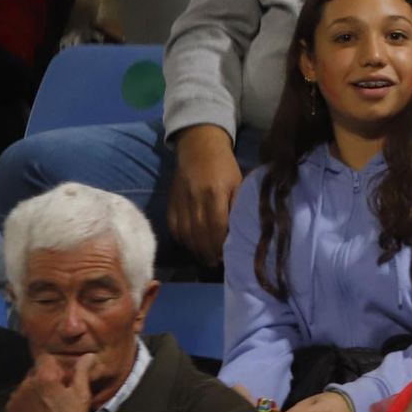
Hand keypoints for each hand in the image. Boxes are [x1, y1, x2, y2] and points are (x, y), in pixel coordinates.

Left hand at [5, 352, 93, 411]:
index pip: (45, 358)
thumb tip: (89, 355)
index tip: (62, 376)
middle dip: (45, 376)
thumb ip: (82, 371)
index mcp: (45, 377)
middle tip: (57, 390)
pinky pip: (18, 397)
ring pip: (26, 384)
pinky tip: (36, 410)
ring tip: (46, 402)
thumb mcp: (82, 394)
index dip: (55, 365)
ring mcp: (15, 397)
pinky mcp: (9, 410)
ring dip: (35, 388)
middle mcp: (26, 384)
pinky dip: (26, 400)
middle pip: (35, 371)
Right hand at [169, 124, 242, 266]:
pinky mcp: (170, 202)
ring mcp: (180, 200)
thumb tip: (241, 230)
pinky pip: (174, 227)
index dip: (220, 245)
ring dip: (195, 250)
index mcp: (215, 192)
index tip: (226, 257)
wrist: (198, 147)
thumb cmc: (225, 167)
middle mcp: (195, 198)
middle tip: (215, 264)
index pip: (216, 226)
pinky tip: (192, 246)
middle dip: (208, 252)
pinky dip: (182, 240)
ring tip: (205, 259)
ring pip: (185, 233)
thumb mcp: (239, 182)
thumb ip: (238, 205)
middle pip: (199, 233)